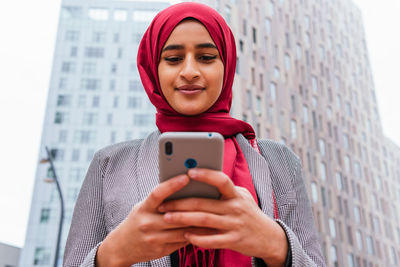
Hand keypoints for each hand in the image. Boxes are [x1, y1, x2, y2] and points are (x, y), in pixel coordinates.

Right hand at [96, 174, 206, 266]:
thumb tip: (182, 185)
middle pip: (175, 214)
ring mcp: (154, 238)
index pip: (158, 194)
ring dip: (200, 224)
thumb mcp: (143, 206)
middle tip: (210, 197)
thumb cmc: (137, 220)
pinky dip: (195, 235)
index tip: (186, 176)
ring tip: (214, 215)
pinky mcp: (161, 250)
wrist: (121, 247)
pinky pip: (182, 241)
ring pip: (182, 230)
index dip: (172, 185)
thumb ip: (160, 199)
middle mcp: (147, 223)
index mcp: (143, 208)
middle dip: (194, 207)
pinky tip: (206, 230)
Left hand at [158, 168, 287, 266]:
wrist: (269, 237)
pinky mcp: (234, 241)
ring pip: (204, 220)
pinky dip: (197, 238)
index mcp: (236, 194)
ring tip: (167, 218)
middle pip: (203, 203)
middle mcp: (235, 208)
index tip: (188, 172)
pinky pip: (212, 240)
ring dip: (183, 219)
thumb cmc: (249, 213)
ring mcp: (234, 225)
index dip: (205, 175)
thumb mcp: (242, 197)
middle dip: (180, 203)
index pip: (221, 180)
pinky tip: (186, 236)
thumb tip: (201, 180)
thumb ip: (225, 190)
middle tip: (163, 204)